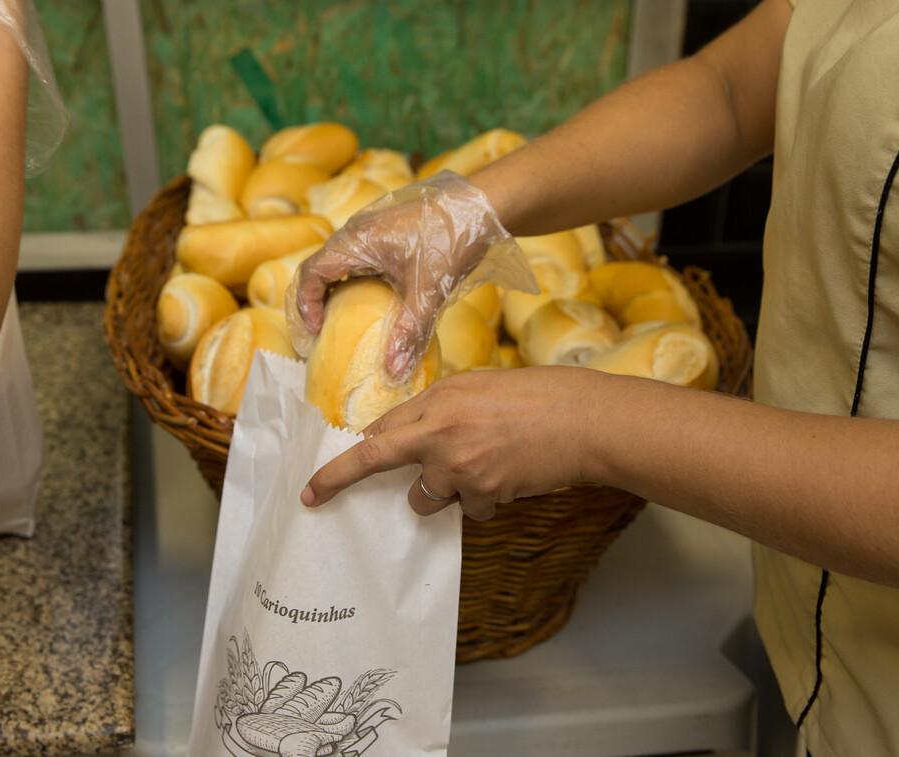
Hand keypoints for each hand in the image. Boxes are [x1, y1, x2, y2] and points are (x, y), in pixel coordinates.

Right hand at [290, 171, 516, 380]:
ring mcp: (371, 231)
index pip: (311, 272)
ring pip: (338, 263)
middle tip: (321, 334)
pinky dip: (354, 284)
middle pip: (319, 268)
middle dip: (314, 302)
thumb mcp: (430, 288)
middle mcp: (357, 232)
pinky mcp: (387, 234)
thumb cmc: (452, 237)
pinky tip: (372, 305)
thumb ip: (410, 330)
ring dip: (334, 292)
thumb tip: (393, 372)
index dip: (305, 305)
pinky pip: (358, 260)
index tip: (315, 332)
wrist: (482, 203)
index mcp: (357, 241)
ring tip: (342, 323)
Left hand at [300, 366, 621, 519]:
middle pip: (378, 460)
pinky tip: (509, 479)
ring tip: (482, 469)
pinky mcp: (482, 491)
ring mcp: (458, 463)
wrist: (584, 420)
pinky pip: (469, 510)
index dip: (346, 457)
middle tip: (316, 495)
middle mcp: (440, 429)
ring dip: (442, 492)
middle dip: (341, 480)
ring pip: (425, 497)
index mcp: (438, 399)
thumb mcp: (479, 388)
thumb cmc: (537, 397)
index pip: (379, 430)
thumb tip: (405, 435)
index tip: (314, 483)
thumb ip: (439, 410)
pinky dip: (485, 501)